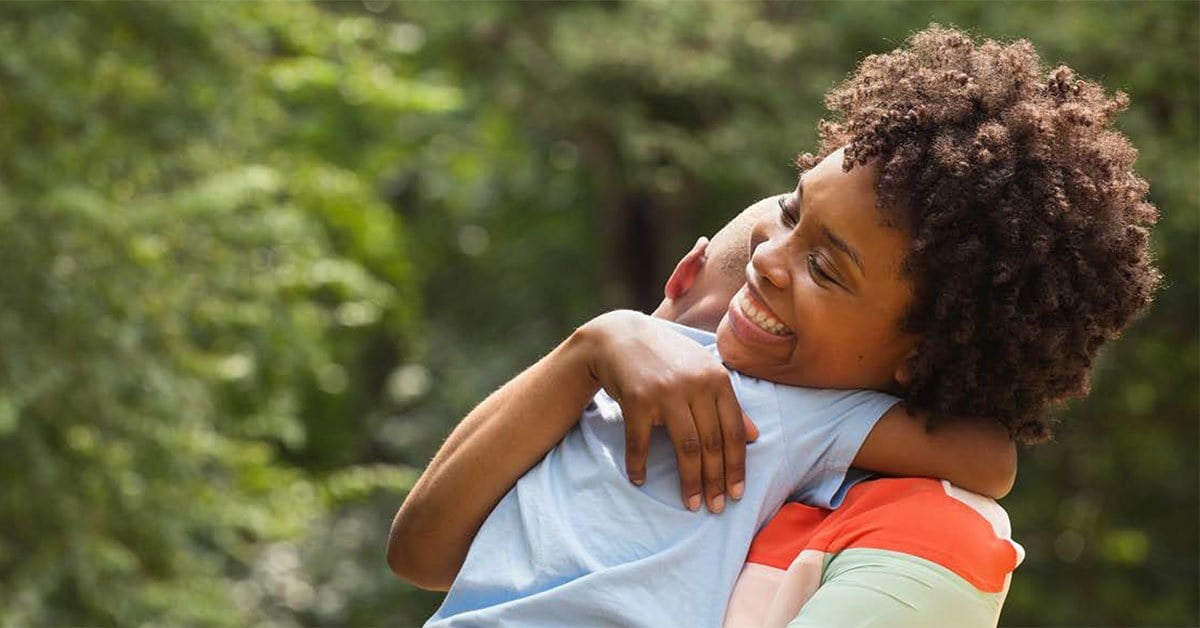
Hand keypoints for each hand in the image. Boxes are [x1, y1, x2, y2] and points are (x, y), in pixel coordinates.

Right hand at [578, 310, 758, 512]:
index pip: (733, 432)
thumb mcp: (702, 371)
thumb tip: (755, 435)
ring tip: (691, 503)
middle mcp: (695, 385)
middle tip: (715, 508)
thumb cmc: (666, 357)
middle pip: (711, 443)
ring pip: (686, 447)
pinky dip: (639, 464)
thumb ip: (728, 402)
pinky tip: (640, 480)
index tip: (737, 494)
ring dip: (690, 480)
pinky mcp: (637, 399)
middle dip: (715, 480)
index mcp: (717, 379)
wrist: (619, 336)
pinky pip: (641, 442)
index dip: (736, 467)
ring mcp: (666, 392)